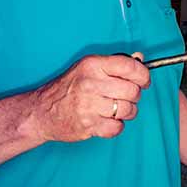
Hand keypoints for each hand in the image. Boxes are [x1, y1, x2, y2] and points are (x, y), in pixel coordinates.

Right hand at [29, 52, 150, 141]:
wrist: (41, 112)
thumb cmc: (68, 88)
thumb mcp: (88, 67)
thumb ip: (115, 63)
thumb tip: (140, 58)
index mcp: (92, 65)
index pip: (130, 67)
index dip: (144, 75)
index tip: (144, 81)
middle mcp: (90, 84)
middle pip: (133, 91)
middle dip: (134, 95)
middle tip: (125, 96)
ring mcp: (89, 106)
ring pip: (128, 110)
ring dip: (127, 112)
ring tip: (116, 109)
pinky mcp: (88, 125)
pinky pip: (117, 127)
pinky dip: (116, 126)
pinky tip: (107, 120)